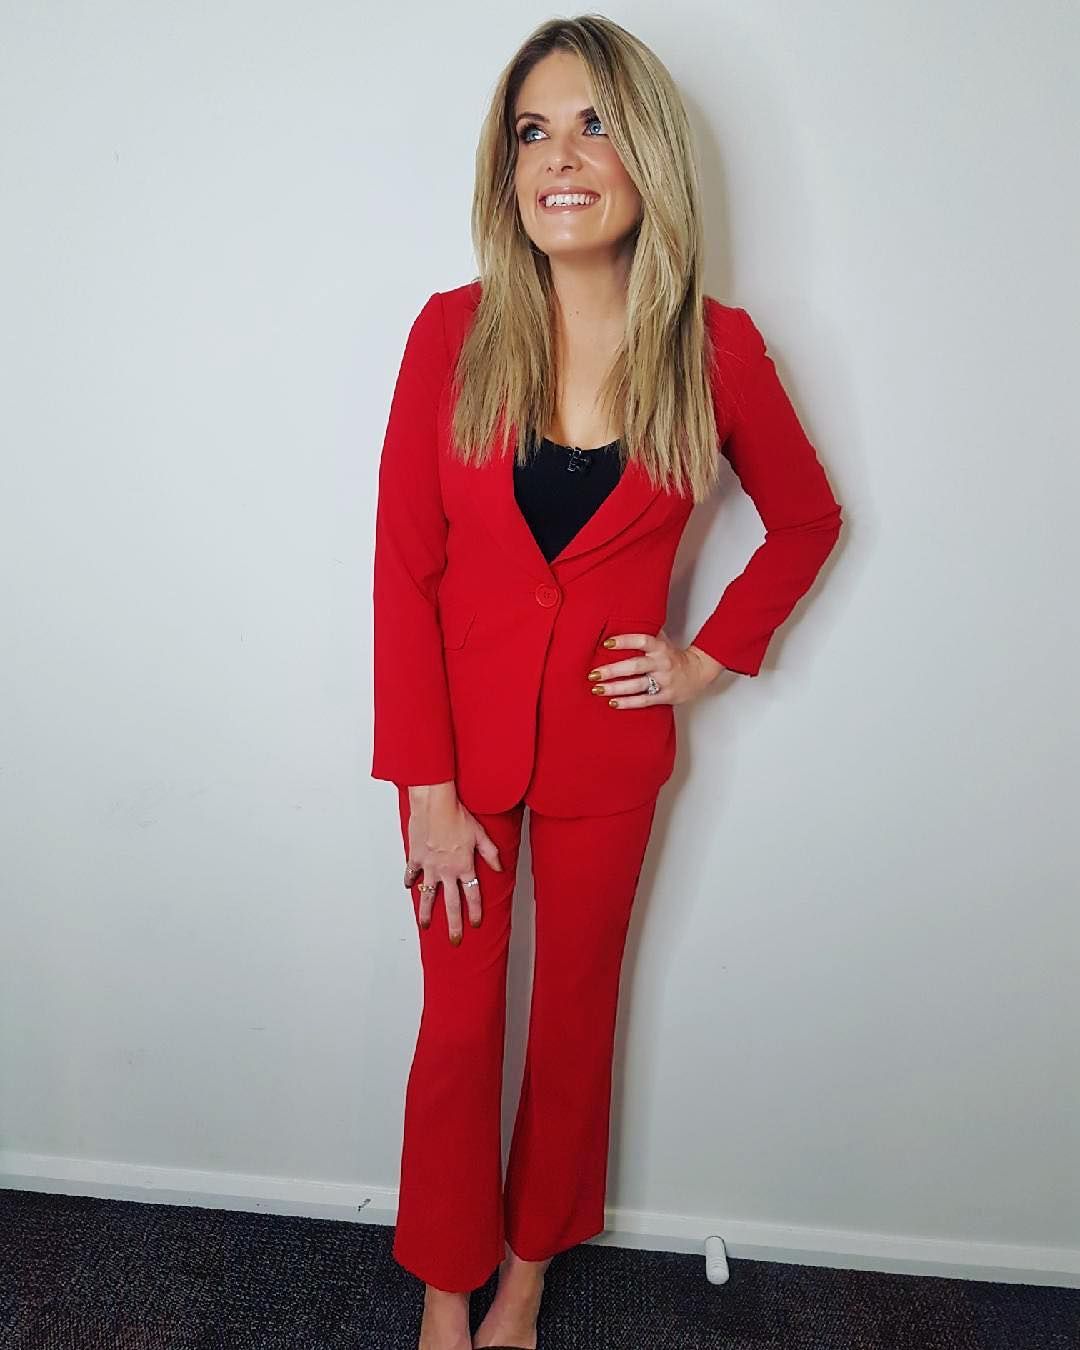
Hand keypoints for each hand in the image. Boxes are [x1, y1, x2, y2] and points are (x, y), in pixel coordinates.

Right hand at [402, 786, 502, 943]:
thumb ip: (491, 854)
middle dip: (454, 924)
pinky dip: (410, 881)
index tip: (475, 924)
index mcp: (464, 866)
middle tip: (455, 940)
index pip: (472, 895)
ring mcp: (429, 867)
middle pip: (451, 904)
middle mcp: (447, 871)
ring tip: (425, 926)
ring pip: (428, 896)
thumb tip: (500, 868)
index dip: (475, 911)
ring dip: (426, 913)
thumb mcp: (480, 834)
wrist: (435, 804)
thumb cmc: (458, 815)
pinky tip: (409, 888)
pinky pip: (412, 874)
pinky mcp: (415, 858)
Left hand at [586, 629, 723, 707]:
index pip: (642, 640)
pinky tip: (613, 702)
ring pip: (637, 685)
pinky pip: (644, 701)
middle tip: (593, 673)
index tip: (606, 643)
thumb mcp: (662, 641)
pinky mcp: (665, 696)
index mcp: (661, 648)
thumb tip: (619, 623)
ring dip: (615, 688)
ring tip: (598, 689)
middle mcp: (662, 664)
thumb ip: (644, 635)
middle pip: (635, 666)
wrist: (699, 672)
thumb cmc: (674, 656)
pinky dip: (628, 703)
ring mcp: (664, 681)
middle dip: (612, 670)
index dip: (624, 641)